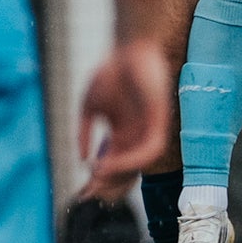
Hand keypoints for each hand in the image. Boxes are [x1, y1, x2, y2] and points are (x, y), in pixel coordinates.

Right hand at [75, 37, 175, 202]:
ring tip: (97, 176)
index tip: (82, 193)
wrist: (131, 47)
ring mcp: (149, 130)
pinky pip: (150, 149)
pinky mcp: (160, 122)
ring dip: (117, 174)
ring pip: (138, 165)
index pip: (112, 164)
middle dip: (107, 185)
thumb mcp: (90, 105)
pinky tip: (110, 161)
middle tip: (89, 195)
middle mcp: (137, 136)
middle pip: (126, 171)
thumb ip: (84, 132)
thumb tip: (81, 159)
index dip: (98, 180)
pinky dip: (131, 159)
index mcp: (122, 134)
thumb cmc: (113, 71)